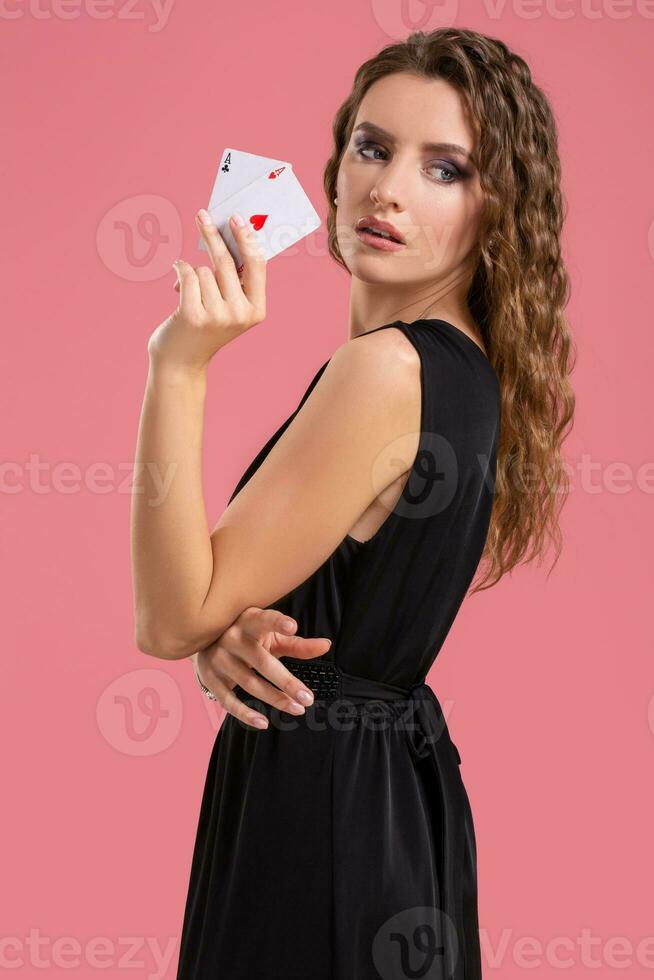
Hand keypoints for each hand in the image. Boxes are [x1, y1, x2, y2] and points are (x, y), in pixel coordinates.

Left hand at [147, 208, 266, 374]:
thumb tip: (229, 236)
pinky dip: (179, 272)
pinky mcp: (193, 315)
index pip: (256, 266)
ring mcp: (217, 316)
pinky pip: (186, 274)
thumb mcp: (228, 307)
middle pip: (227, 262)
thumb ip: (234, 280)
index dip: (247, 239)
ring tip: (188, 293)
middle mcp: (240, 314)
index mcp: (256, 311)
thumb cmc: (204, 328)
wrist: (181, 363)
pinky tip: (175, 286)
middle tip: (201, 215)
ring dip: (192, 274)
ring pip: (203, 270)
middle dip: (213, 235)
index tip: (237, 218)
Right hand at [193, 606, 332, 729]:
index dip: (277, 622)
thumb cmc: (249, 637)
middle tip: (309, 699)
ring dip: (275, 699)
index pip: (264, 620)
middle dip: (286, 682)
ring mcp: (219, 659)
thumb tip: (326, 645)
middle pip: (261, 662)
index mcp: (248, 621)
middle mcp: (231, 638)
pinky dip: (246, 714)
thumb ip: (297, 644)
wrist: (204, 642)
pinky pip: (228, 701)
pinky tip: (264, 723)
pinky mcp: (210, 679)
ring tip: (298, 709)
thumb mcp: (270, 636)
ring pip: (249, 683)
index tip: (293, 626)